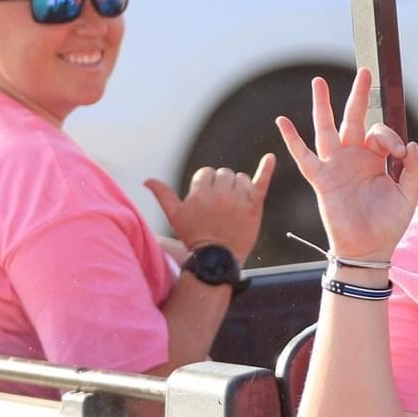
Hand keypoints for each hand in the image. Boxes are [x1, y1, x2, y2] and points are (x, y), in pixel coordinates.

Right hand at [145, 154, 275, 266]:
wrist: (217, 259)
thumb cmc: (193, 236)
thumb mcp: (174, 216)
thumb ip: (163, 194)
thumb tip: (147, 180)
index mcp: (200, 193)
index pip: (206, 173)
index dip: (206, 184)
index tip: (207, 199)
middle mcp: (220, 194)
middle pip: (224, 174)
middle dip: (221, 185)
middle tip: (220, 204)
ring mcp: (239, 199)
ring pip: (241, 178)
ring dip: (238, 186)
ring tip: (234, 202)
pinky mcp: (255, 206)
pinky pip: (262, 182)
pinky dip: (267, 168)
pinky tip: (271, 157)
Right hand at [273, 68, 417, 262]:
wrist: (369, 248)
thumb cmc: (388, 223)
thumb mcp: (409, 193)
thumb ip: (413, 168)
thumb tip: (409, 144)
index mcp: (375, 159)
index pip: (381, 132)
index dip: (390, 137)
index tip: (398, 155)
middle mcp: (354, 157)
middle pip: (354, 118)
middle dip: (359, 95)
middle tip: (364, 71)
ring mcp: (336, 166)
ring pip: (327, 129)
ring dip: (322, 106)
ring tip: (318, 82)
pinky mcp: (322, 180)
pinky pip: (304, 157)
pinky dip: (292, 140)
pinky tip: (282, 122)